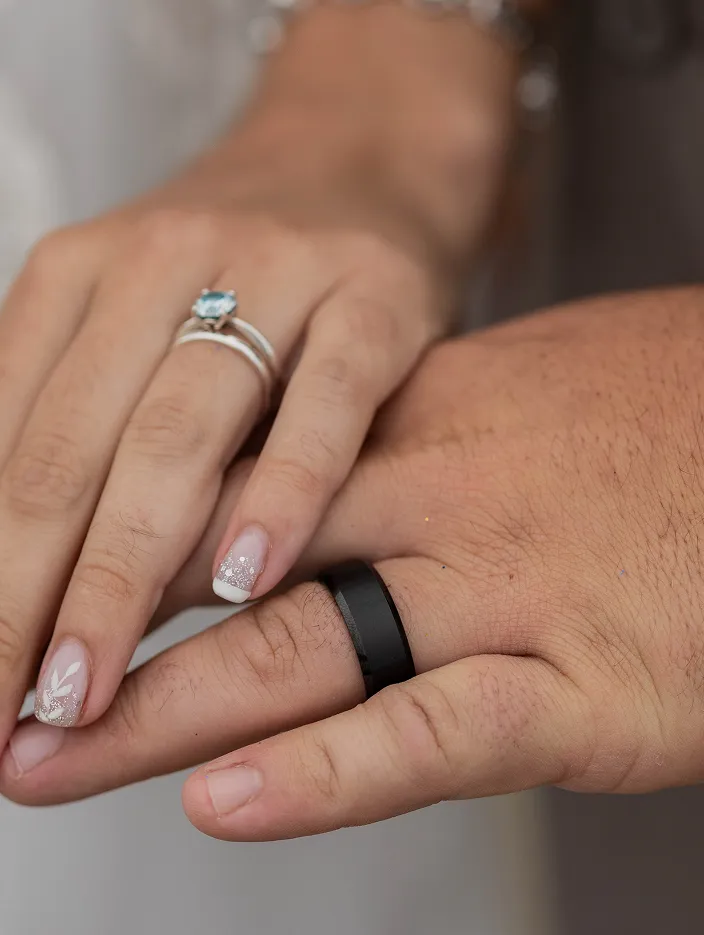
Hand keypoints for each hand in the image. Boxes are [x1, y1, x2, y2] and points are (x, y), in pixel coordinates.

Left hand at [0, 8, 514, 744]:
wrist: (360, 157)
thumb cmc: (241, 272)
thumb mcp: (140, 327)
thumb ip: (88, 432)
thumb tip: (30, 575)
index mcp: (78, 277)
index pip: (4, 447)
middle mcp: (157, 265)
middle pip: (71, 452)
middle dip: (26, 597)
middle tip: (10, 712)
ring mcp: (270, 275)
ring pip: (178, 435)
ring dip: (123, 572)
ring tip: (86, 685)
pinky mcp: (372, 297)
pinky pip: (324, 403)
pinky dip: (281, 492)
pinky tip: (248, 580)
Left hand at [5, 289, 703, 839]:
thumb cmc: (656, 412)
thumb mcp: (512, 389)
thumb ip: (412, 428)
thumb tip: (322, 467)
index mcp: (421, 424)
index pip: (240, 481)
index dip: (133, 537)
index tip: (48, 572)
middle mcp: (440, 501)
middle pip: (236, 567)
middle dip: (107, 628)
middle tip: (1, 678)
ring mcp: (506, 592)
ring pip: (304, 651)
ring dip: (165, 710)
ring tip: (48, 757)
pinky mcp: (585, 686)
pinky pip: (435, 730)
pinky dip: (329, 772)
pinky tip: (228, 802)